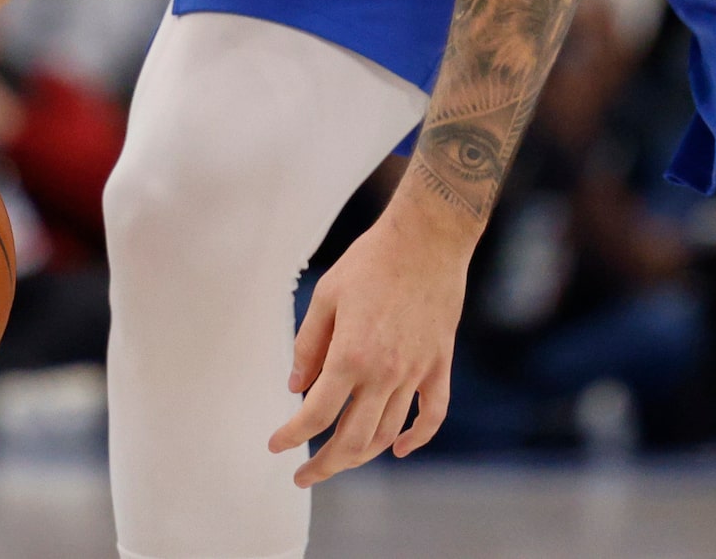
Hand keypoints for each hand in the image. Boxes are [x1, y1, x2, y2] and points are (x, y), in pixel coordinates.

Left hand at [268, 192, 470, 485]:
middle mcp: (385, 373)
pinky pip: (431, 415)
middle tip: (303, 476)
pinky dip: (415, 439)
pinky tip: (397, 449)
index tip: (276, 446)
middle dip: (323, 465)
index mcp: (350, 356)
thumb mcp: (325, 295)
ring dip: (360, 456)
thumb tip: (295, 386)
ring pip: (387, 434)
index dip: (293, 436)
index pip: (316, 414)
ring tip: (339, 461)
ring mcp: (416, 373)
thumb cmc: (370, 261)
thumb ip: (308, 344)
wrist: (426, 239)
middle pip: (351, 438)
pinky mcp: (439, 365)